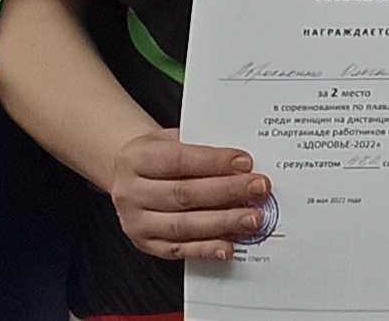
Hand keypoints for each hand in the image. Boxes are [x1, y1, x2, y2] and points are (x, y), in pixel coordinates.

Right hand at [101, 128, 268, 260]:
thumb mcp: (172, 139)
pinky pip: (178, 250)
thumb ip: (201, 148)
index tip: (245, 162)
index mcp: (136, 159)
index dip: (214, 162)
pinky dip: (205, 249)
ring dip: (223, 223)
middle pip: (184, 194)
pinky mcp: (145, 244)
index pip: (178, 160)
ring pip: (183, 225)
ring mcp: (136, 221)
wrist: (129, 174)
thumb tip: (242, 163)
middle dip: (227, 191)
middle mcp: (131, 192)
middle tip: (258, 188)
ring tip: (252, 218)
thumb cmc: (158, 155)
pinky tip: (228, 246)